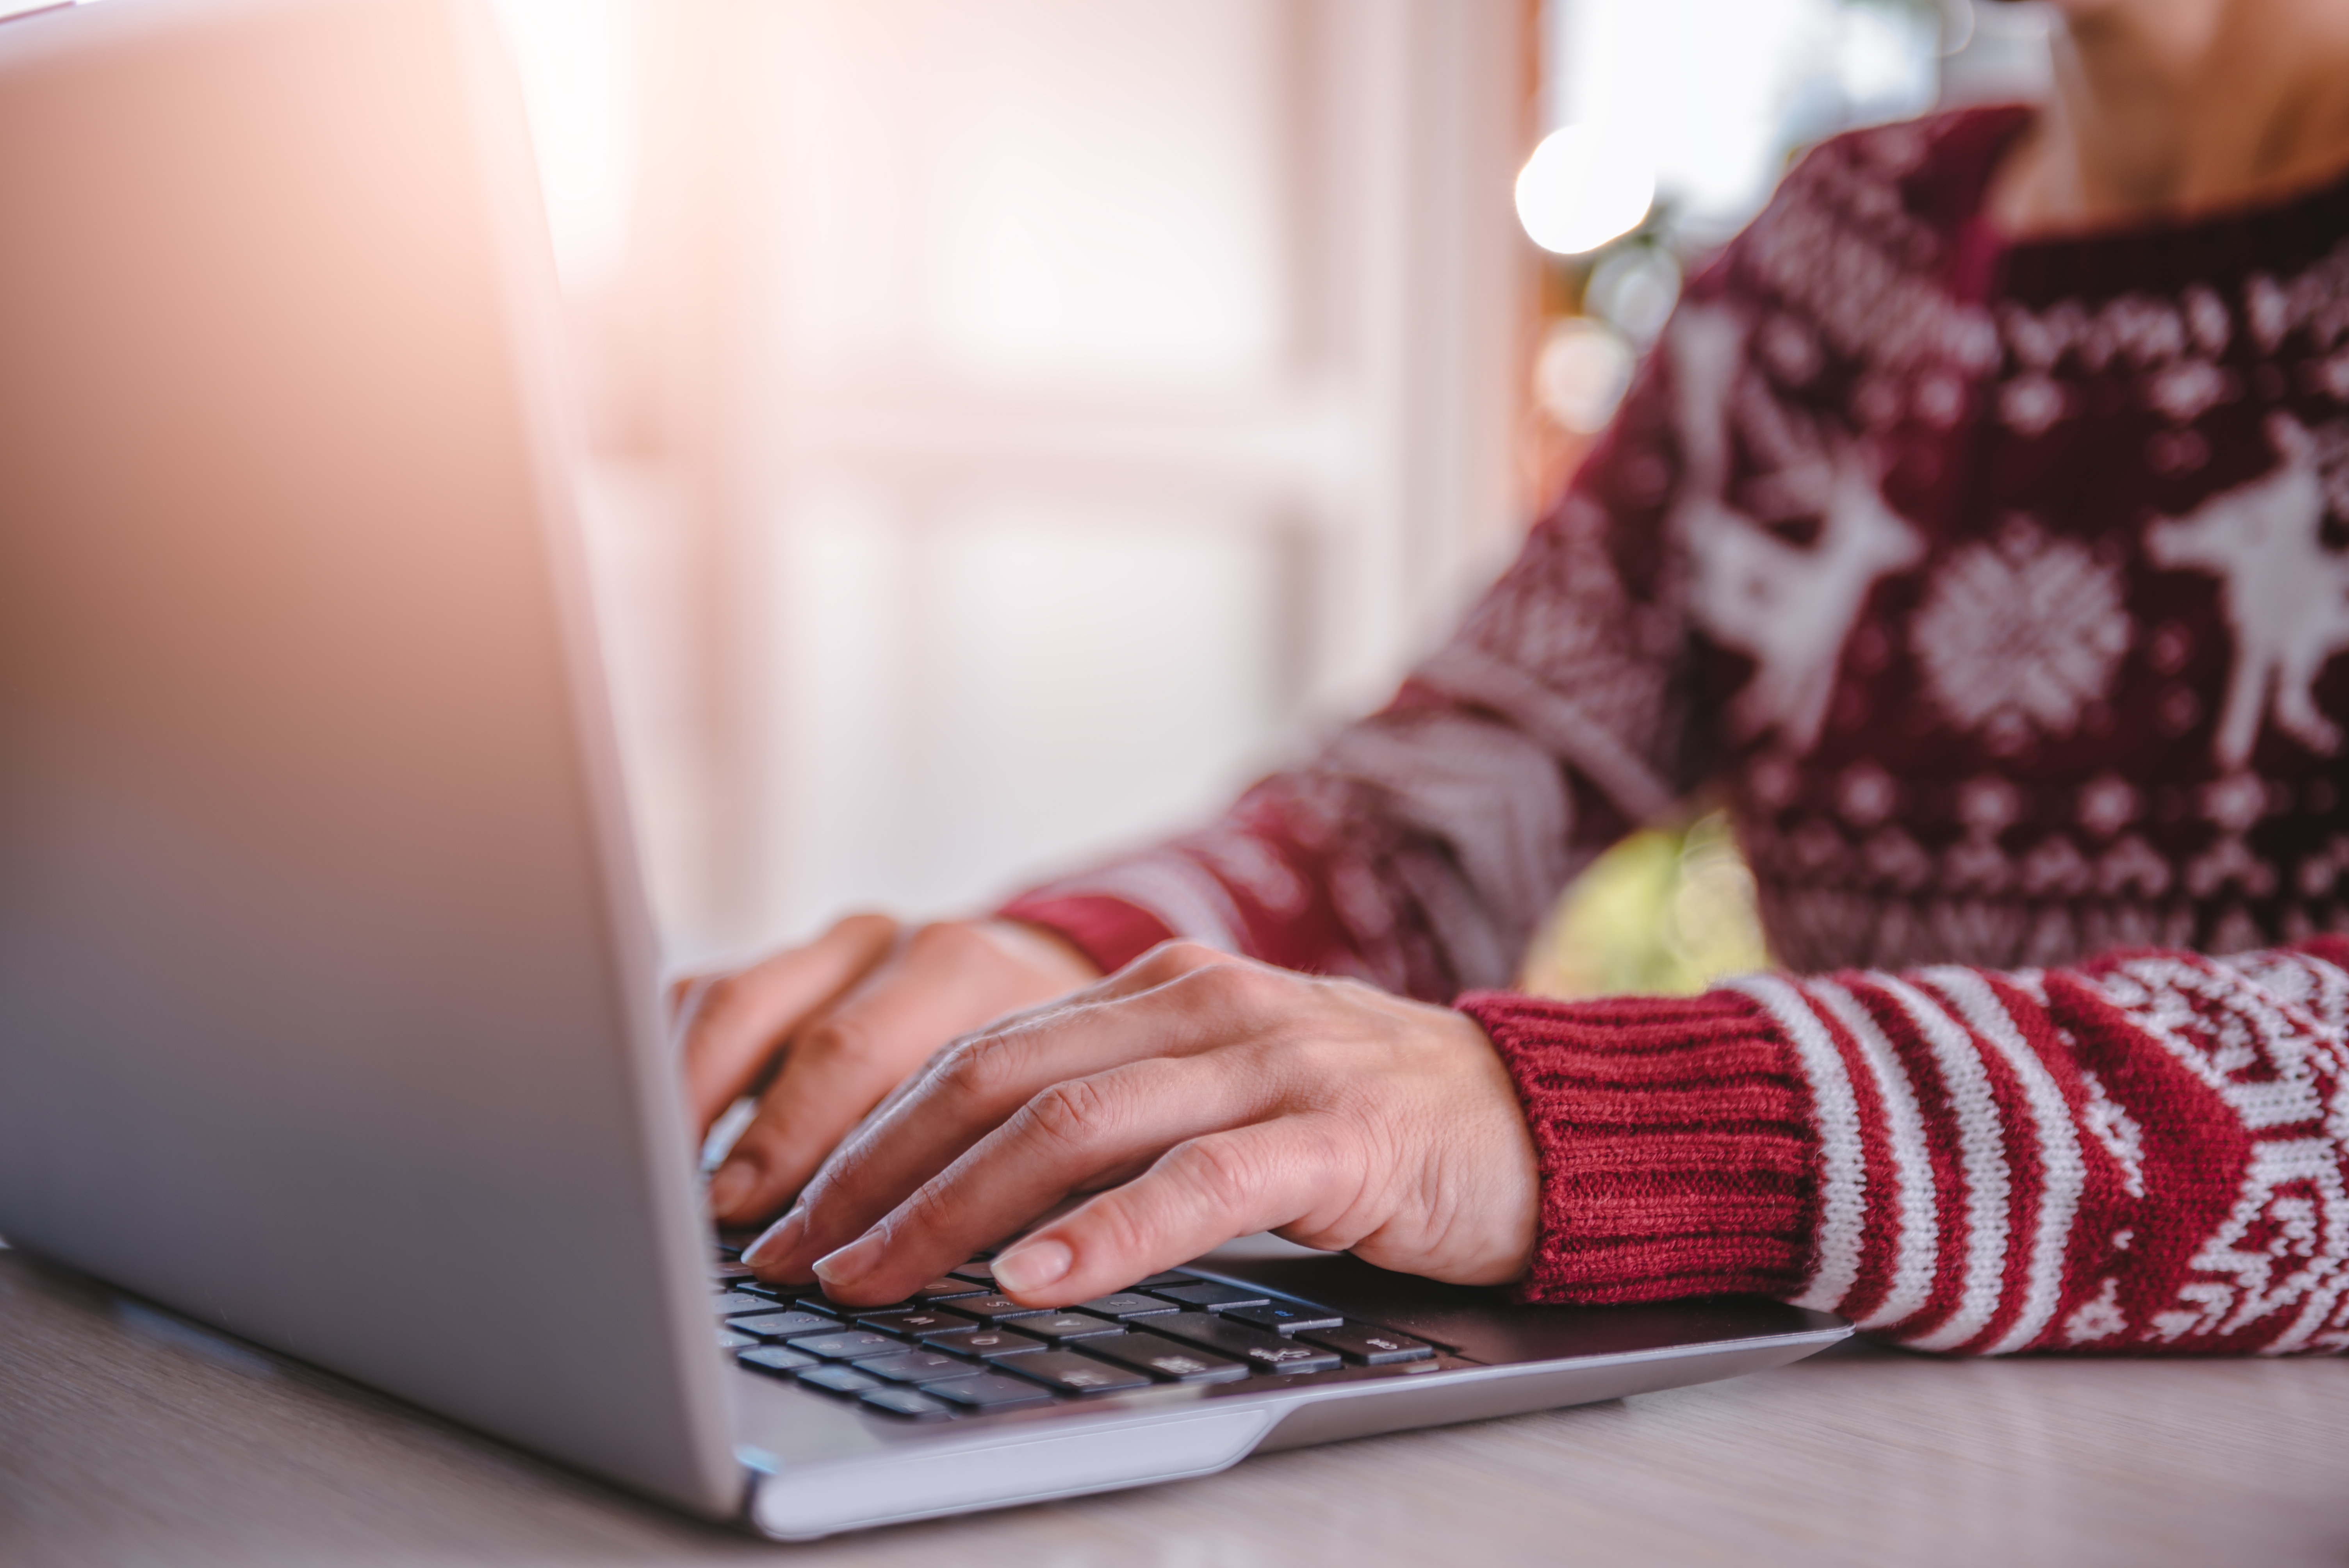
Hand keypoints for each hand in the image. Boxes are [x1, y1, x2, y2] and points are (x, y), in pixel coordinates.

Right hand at [677, 915, 1100, 1226]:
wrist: (1060, 979)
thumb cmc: (1057, 1067)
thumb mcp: (1051, 1107)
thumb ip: (999, 1166)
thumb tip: (919, 1258)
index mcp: (963, 970)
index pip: (863, 1056)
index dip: (810, 1146)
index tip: (781, 1222)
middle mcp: (892, 946)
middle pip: (800, 1036)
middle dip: (760, 1141)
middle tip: (720, 1221)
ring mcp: (831, 948)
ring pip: (732, 1003)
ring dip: (693, 1098)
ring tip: (668, 1181)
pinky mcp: (786, 964)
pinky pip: (705, 998)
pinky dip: (676, 1063)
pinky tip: (659, 1132)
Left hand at [740, 942, 1538, 1306]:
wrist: (1530, 1120)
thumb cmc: (1356, 1128)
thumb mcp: (1212, 1100)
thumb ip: (1106, 1122)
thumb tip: (953, 1199)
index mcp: (1153, 994)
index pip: (974, 1054)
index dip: (864, 1133)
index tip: (787, 1212)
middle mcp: (1197, 1007)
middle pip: (996, 1081)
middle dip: (878, 1174)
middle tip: (796, 1258)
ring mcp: (1268, 1062)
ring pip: (1074, 1123)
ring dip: (956, 1209)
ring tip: (874, 1275)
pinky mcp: (1335, 1135)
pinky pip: (1199, 1181)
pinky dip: (1109, 1233)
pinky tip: (1036, 1278)